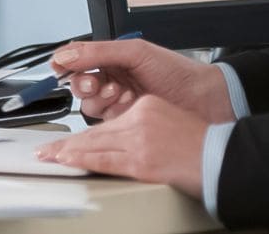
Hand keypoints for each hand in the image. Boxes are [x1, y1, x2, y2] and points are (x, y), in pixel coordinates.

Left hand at [37, 95, 208, 194]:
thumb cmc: (202, 145)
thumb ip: (145, 125)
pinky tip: (67, 160)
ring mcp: (139, 139)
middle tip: (46, 148)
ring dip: (67, 151)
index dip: (84, 132)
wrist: (223, 157)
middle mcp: (140, 118)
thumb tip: (125, 140)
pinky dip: (81, 159)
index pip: (107, 120)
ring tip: (49, 156)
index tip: (69, 139)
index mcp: (147, 107)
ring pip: (94, 144)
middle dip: (68, 142)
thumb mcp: (170, 121)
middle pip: (96, 131)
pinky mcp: (141, 159)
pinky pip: (103, 159)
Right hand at [51, 39, 232, 123]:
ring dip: (100, 98)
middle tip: (97, 82)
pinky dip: (112, 112)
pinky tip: (128, 103)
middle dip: (84, 83)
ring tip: (120, 92)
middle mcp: (111, 79)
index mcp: (112, 58)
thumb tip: (65, 54)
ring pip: (88, 105)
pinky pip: (104, 122)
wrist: (203, 98)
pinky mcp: (124, 123)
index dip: (65, 64)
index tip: (61, 67)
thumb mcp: (135, 53)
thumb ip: (97, 52)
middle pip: (78, 84)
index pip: (77, 60)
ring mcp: (117, 102)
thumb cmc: (176, 71)